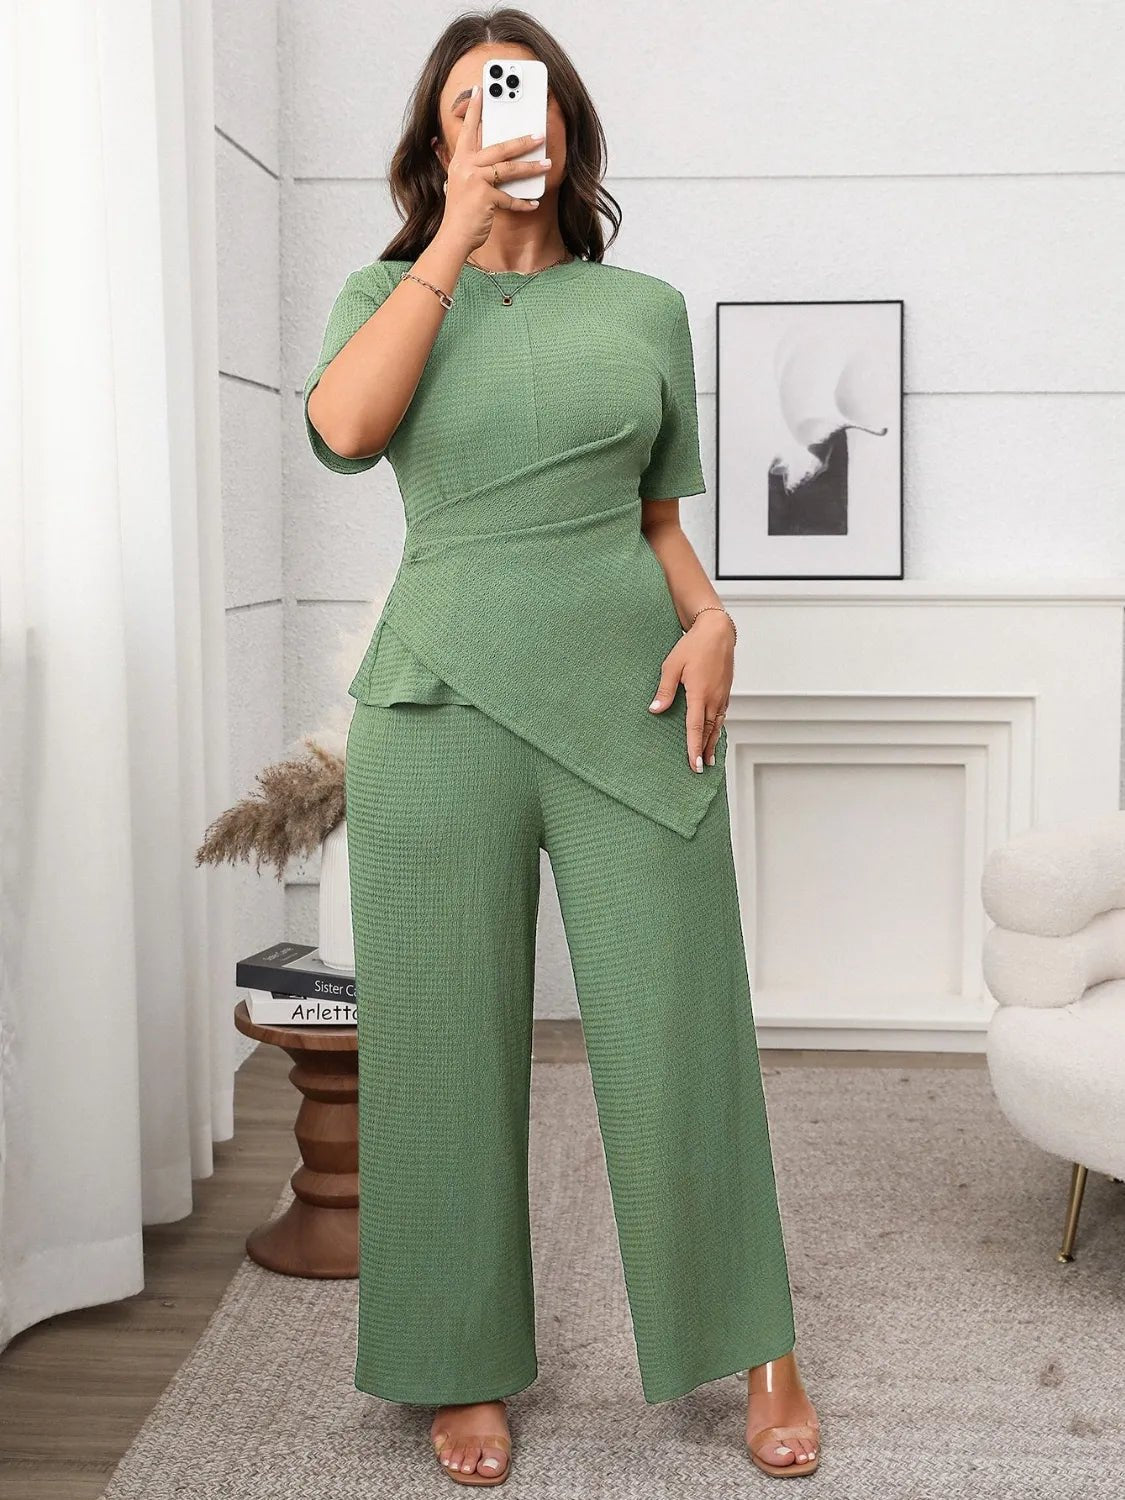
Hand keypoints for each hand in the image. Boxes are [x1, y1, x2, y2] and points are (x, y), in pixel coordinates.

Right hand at [440, 83, 550, 250]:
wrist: (453, 237)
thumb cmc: (461, 212)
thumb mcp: (462, 184)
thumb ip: (474, 168)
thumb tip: (496, 158)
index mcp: (460, 160)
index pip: (468, 130)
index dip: (475, 110)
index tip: (482, 90)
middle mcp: (466, 167)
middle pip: (499, 147)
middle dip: (522, 140)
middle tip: (539, 134)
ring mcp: (475, 181)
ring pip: (509, 169)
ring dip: (531, 167)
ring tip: (547, 163)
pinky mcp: (485, 198)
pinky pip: (510, 198)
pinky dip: (523, 202)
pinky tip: (534, 203)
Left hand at [648, 611, 734, 771]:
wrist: (717, 631)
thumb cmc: (693, 646)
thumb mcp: (671, 666)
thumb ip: (664, 691)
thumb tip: (655, 711)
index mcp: (699, 694)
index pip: (695, 728)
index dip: (694, 748)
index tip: (694, 764)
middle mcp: (713, 698)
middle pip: (709, 731)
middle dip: (704, 751)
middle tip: (700, 769)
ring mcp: (722, 695)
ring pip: (717, 725)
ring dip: (712, 742)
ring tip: (709, 758)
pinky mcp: (725, 691)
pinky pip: (721, 715)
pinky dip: (718, 728)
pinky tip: (714, 734)